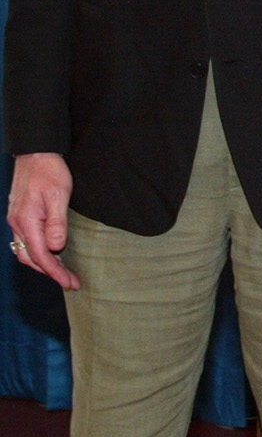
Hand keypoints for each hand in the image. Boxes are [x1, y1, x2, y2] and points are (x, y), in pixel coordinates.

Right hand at [7, 152, 79, 288]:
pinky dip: (37, 252)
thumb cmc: (49, 171)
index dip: (55, 272)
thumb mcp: (59, 195)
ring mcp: (16, 220)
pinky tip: (50, 254)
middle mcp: (17, 224)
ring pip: (26, 251)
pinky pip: (26, 241)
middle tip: (70, 281)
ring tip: (62, 272)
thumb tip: (56, 247)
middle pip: (31, 258)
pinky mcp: (19, 216)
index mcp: (26, 221)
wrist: (35, 153)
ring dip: (43, 264)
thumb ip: (57, 222)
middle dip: (51, 272)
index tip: (70, 283)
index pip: (41, 255)